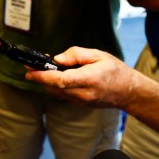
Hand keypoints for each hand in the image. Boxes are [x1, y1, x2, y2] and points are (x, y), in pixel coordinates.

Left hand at [24, 46, 138, 108]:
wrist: (128, 92)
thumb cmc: (115, 71)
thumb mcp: (99, 55)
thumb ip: (77, 55)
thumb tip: (58, 58)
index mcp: (89, 79)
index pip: (61, 80)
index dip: (43, 77)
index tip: (30, 71)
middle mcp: (84, 93)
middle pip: (54, 88)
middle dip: (39, 78)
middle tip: (30, 66)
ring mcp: (82, 101)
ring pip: (57, 93)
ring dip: (46, 82)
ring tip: (40, 68)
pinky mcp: (81, 104)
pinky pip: (63, 95)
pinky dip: (55, 86)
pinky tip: (54, 76)